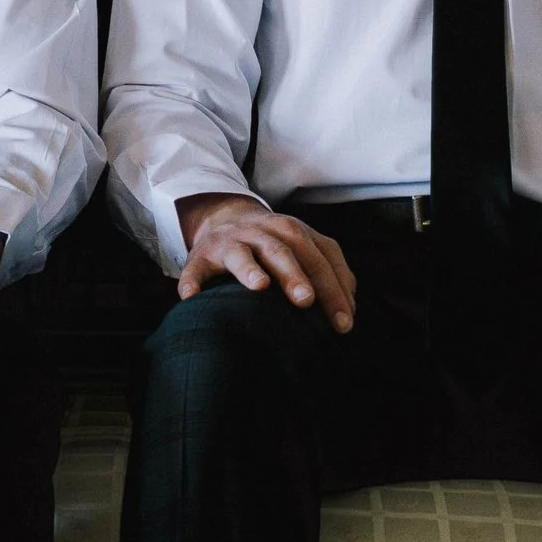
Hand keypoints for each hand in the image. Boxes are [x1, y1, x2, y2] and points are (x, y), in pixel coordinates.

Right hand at [176, 195, 356, 331]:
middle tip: (307, 301)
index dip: (334, 288)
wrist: (223, 218)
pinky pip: (195, 269)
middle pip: (283, 250)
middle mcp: (262, 233)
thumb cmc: (271, 243)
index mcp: (293, 231)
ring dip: (250, 269)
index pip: (320, 257)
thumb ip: (327, 267)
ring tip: (260, 287)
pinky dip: (192, 282)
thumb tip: (350, 303)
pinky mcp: (201, 257)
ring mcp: (230, 243)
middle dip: (295, 275)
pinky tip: (191, 298)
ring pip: (241, 254)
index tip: (344, 322)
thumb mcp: (301, 245)